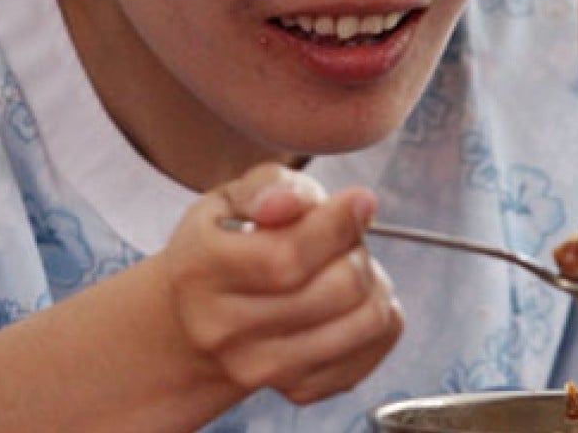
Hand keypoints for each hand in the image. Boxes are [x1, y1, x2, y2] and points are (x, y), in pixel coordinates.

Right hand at [162, 164, 402, 404]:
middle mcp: (224, 330)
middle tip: (343, 238)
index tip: (361, 200)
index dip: (338, 224)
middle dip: (357, 249)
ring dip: (374, 282)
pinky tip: (350, 302)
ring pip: (367, 320)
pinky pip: (377, 345)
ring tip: (348, 267)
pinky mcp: (299, 390)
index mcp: (202, 270)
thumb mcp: (233, 198)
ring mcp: (261, 369)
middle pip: (339, 288)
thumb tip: (291, 202)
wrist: (197, 319)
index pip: (288, 257)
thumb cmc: (225, 244)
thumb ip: (268, 186)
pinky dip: (380, 315)